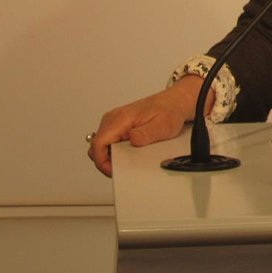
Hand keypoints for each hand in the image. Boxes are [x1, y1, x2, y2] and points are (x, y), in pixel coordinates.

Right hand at [86, 76, 208, 176]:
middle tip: (121, 168)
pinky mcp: (118, 125)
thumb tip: (132, 140)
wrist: (174, 102)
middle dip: (106, 161)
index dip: (102, 161)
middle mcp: (113, 119)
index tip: (113, 170)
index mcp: (120, 118)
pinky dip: (115, 150)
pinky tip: (128, 153)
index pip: (99, 143)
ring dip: (110, 156)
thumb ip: (146, 134)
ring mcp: (114, 121)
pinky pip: (109, 141)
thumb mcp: (162, 125)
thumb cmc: (169, 111)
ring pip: (102, 145)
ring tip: (126, 161)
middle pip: (97, 146)